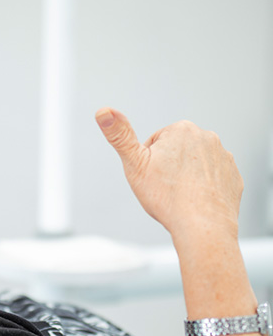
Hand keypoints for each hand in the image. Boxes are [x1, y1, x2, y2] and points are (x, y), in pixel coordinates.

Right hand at [95, 108, 242, 240]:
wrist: (201, 224)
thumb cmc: (166, 197)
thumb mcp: (134, 164)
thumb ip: (119, 135)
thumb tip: (103, 111)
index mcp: (181, 130)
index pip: (155, 143)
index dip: (148, 163)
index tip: (151, 177)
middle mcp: (206, 137)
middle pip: (177, 152)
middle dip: (168, 168)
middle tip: (164, 188)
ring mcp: (223, 157)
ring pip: (195, 166)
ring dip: (186, 177)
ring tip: (179, 196)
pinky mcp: (233, 176)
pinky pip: (212, 179)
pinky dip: (203, 188)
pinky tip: (195, 201)